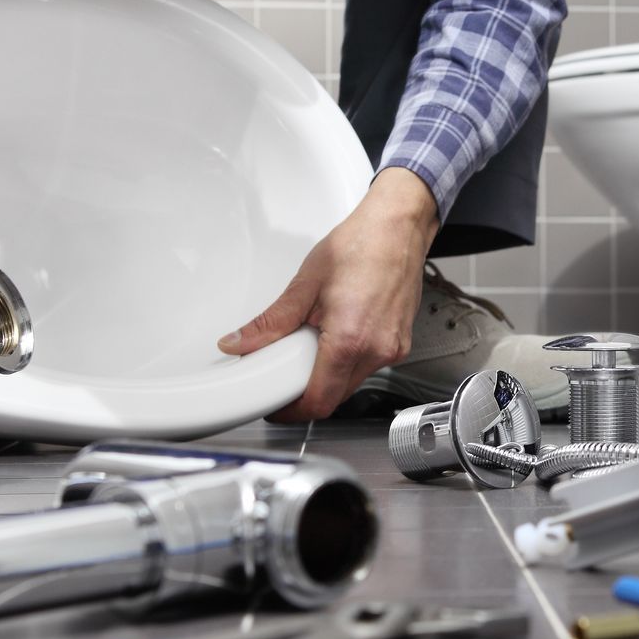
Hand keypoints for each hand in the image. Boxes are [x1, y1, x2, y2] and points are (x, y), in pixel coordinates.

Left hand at [219, 169, 439, 421]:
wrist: (398, 228)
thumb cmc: (361, 246)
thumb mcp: (305, 285)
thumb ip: (270, 323)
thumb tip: (239, 344)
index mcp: (350, 340)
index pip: (318, 401)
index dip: (291, 411)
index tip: (275, 406)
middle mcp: (376, 351)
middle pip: (334, 398)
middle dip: (306, 393)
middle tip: (285, 374)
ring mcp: (393, 349)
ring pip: (351, 384)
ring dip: (327, 377)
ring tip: (313, 345)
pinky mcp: (400, 344)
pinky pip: (368, 367)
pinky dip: (347, 362)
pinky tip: (338, 336)